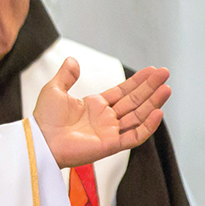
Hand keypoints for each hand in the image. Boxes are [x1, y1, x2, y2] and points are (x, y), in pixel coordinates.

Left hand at [33, 58, 169, 168]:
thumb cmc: (43, 119)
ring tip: (166, 89)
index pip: (123, 92)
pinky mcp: (110, 145)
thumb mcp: (54, 90)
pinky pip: (134, 136)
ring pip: (138, 116)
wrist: (38, 139)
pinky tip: (157, 112)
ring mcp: (109, 132)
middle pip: (134, 101)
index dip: (137, 81)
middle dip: (150, 87)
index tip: (151, 70)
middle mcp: (105, 119)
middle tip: (165, 73)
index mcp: (95, 106)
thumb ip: (66, 75)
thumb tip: (72, 60)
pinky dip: (147, 126)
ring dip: (153, 103)